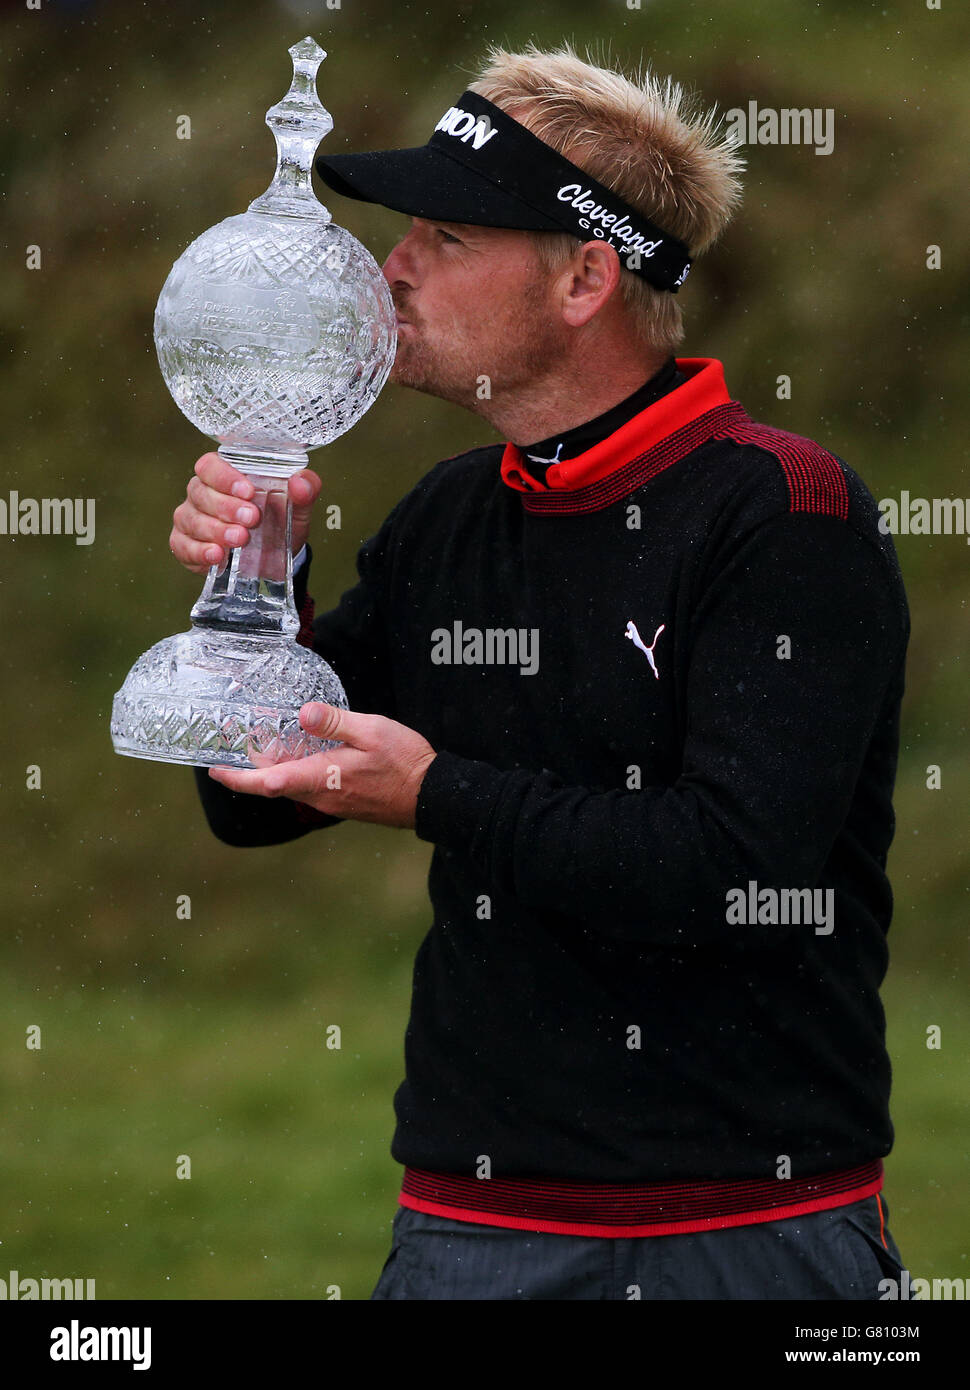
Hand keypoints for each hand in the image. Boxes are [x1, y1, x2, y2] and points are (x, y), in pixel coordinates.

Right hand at [169, 451, 321, 574]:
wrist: (274, 557)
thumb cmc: (278, 521)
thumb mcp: (297, 506)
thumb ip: (305, 490)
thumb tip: (300, 482)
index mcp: (224, 475)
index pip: (210, 465)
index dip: (225, 476)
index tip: (248, 491)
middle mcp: (202, 493)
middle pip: (200, 492)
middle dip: (226, 506)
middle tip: (251, 519)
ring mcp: (190, 518)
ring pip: (191, 519)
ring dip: (216, 530)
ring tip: (239, 539)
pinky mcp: (185, 544)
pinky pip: (182, 546)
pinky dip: (198, 551)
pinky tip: (217, 556)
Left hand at [207, 703, 437, 830]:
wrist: (432, 796)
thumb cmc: (405, 763)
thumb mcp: (372, 731)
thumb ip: (335, 722)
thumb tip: (303, 714)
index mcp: (321, 778)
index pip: (267, 783)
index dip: (237, 778)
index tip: (214, 770)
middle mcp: (320, 797)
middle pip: (274, 786)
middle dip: (251, 771)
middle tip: (234, 749)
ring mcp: (332, 803)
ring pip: (292, 787)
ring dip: (275, 772)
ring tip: (264, 748)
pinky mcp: (344, 803)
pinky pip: (310, 789)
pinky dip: (297, 774)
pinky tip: (304, 756)